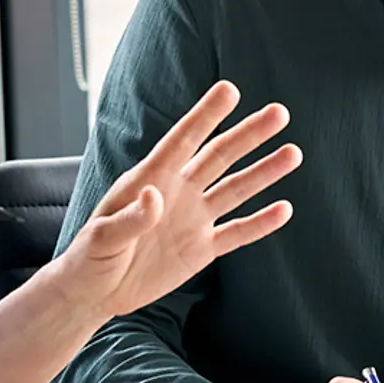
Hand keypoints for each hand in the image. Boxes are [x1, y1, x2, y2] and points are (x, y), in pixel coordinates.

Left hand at [57, 80, 301, 318]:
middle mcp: (178, 191)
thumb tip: (155, 196)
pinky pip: (237, 232)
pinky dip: (260, 223)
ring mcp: (193, 219)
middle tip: (279, 113)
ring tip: (293, 153)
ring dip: (264, 172)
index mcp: (150, 178)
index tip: (229, 90)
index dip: (205, 115)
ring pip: (235, 189)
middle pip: (220, 156)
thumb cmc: (90, 257)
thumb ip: (129, 218)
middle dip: (249, 134)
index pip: (182, 141)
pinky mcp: (202, 248)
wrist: (96, 292)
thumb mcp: (102, 238)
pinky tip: (284, 209)